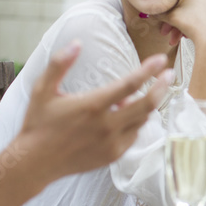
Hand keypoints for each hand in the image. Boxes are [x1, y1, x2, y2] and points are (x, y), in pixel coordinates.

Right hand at [17, 43, 170, 179]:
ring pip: (142, 120)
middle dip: (162, 87)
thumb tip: (76, 43)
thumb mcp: (42, 89)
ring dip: (146, 105)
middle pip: (147, 104)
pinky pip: (134, 135)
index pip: (130, 84)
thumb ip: (59, 64)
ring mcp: (112, 143)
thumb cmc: (38, 123)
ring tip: (137, 94)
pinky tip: (125, 114)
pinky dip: (135, 122)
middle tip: (170, 74)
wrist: (35, 163)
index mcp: (92, 106)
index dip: (149, 70)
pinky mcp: (114, 155)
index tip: (161, 59)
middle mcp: (106, 126)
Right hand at [154, 0, 205, 50]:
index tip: (163, 23)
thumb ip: (160, 12)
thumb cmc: (191, 26)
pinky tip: (193, 36)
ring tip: (179, 40)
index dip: (168, 12)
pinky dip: (200, 26)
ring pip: (197, 14)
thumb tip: (151, 11)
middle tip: (168, 34)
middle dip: (175, 23)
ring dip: (185, 27)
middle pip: (187, 8)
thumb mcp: (170, 17)